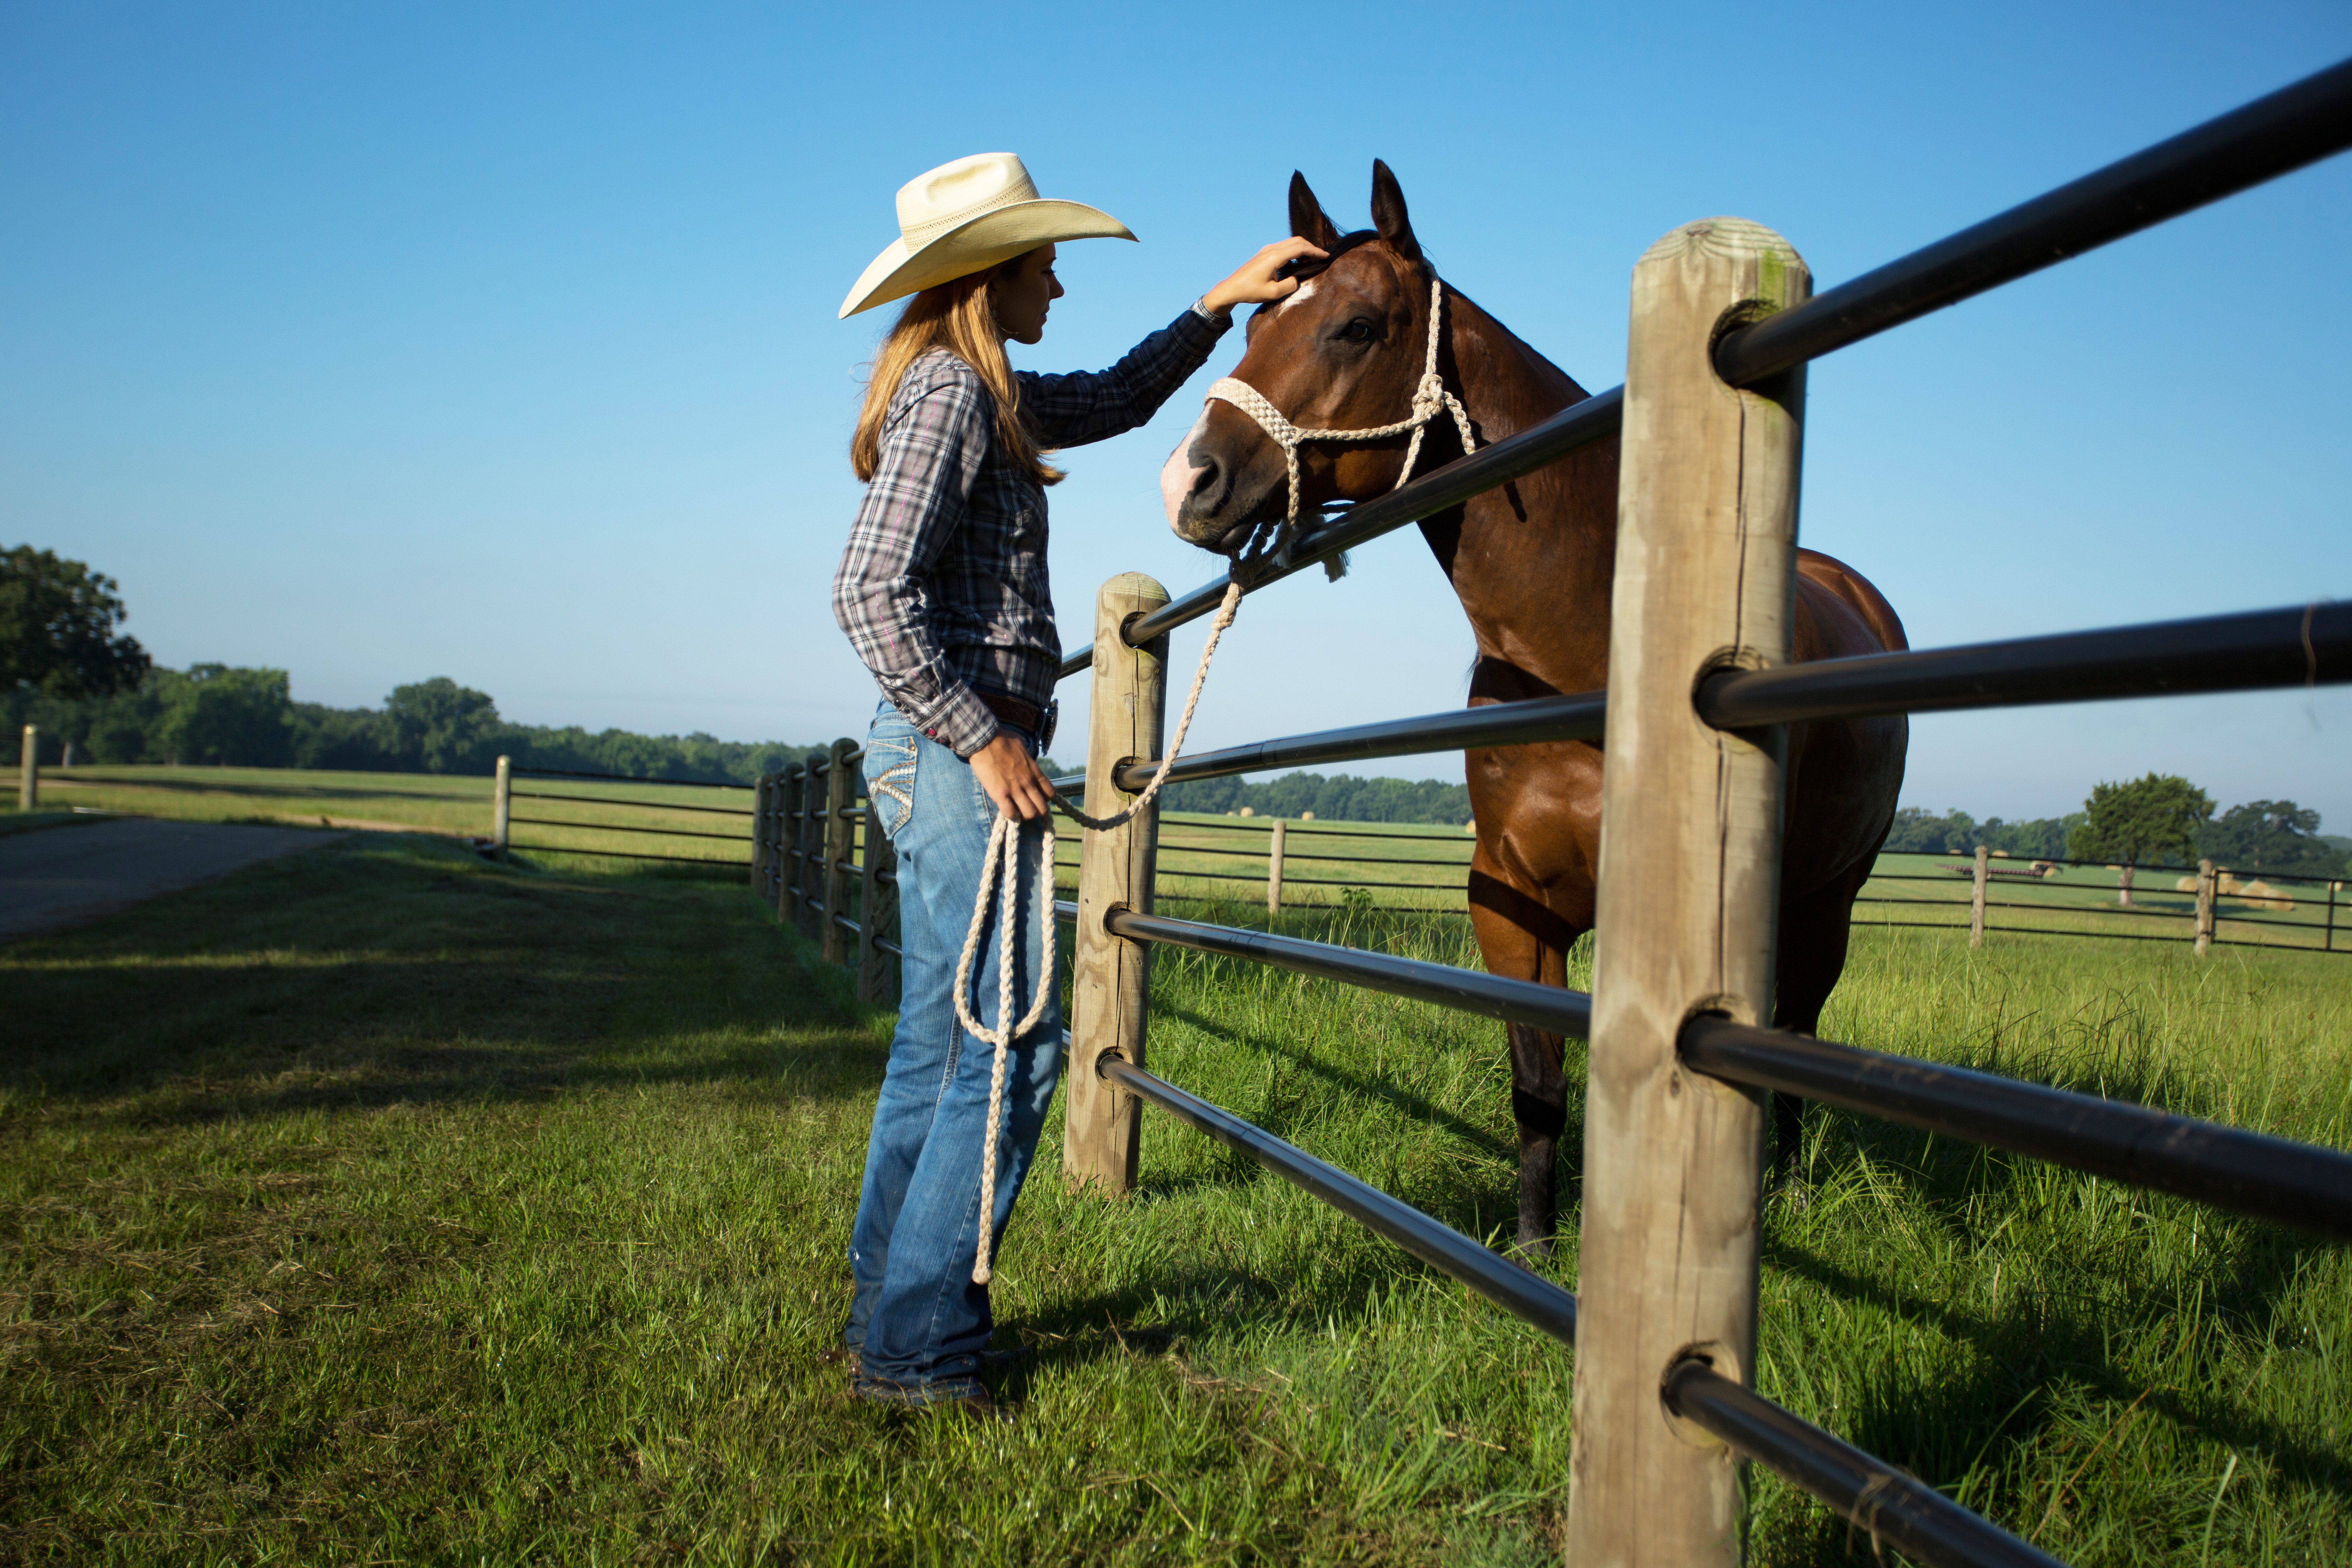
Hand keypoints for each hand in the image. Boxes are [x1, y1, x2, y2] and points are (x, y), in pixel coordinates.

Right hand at [970, 731, 1055, 820]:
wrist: (984, 740)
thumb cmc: (1002, 739)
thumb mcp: (1022, 746)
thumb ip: (1027, 757)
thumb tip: (1028, 759)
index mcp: (1034, 771)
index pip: (1050, 793)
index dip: (1045, 798)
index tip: (1038, 797)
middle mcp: (1028, 782)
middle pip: (1042, 807)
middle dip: (1037, 810)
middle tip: (1029, 807)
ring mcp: (1014, 790)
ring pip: (1029, 813)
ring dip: (1025, 815)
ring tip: (1019, 812)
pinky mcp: (999, 794)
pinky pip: (1010, 813)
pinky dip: (1011, 815)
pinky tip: (1007, 810)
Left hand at [1202, 236, 1329, 316]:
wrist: (1231, 288)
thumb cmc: (1250, 291)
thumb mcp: (1273, 293)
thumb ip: (1289, 285)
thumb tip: (1296, 279)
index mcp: (1274, 257)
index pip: (1300, 249)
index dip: (1315, 252)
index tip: (1326, 256)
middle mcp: (1271, 249)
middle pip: (1297, 241)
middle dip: (1311, 248)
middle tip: (1321, 258)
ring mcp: (1267, 250)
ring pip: (1290, 243)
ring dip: (1302, 249)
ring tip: (1311, 261)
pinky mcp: (1264, 253)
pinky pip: (1284, 247)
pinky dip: (1294, 251)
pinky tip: (1297, 262)